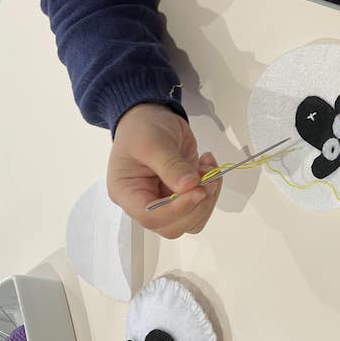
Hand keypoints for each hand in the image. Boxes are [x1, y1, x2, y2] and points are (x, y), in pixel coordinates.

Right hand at [107, 103, 220, 237]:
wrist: (152, 114)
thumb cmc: (143, 127)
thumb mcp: (153, 142)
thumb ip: (170, 165)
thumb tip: (189, 186)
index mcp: (127, 193)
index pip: (151, 217)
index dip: (177, 209)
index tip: (199, 190)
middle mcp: (145, 203)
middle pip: (174, 226)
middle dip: (197, 205)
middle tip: (209, 177)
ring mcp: (166, 200)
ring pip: (192, 220)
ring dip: (208, 198)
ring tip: (208, 168)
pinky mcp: (183, 193)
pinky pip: (202, 204)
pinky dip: (212, 189)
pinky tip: (208, 166)